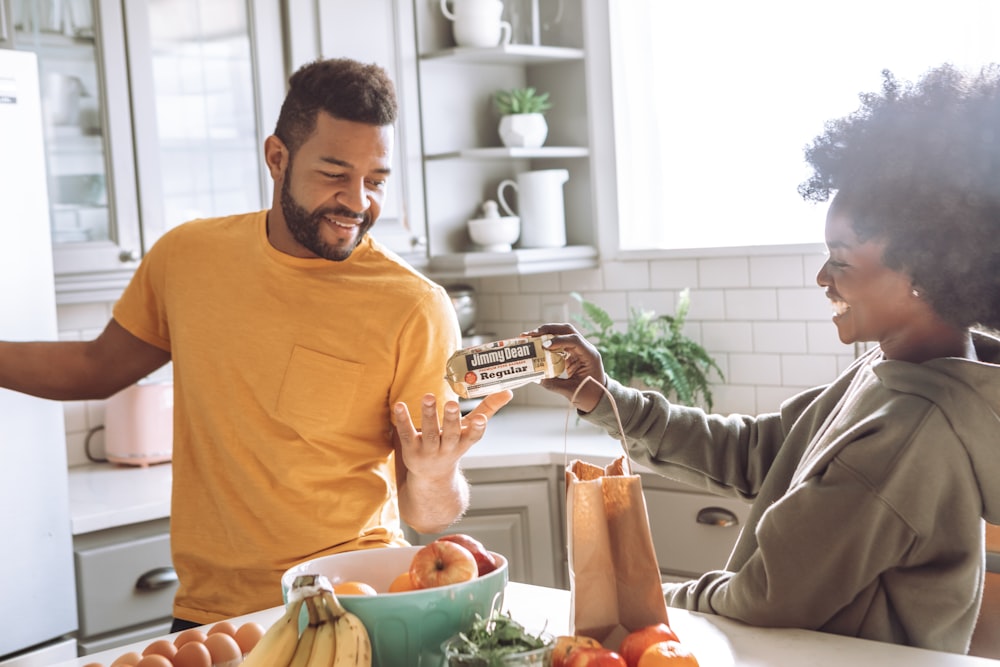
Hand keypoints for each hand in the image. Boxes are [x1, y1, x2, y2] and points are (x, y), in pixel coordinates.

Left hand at [391, 390, 513, 478]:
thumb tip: (508, 392)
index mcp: (464, 443)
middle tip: (451, 404)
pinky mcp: (411, 450)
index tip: (482, 419)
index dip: (478, 429)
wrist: (432, 476)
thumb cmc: (454, 444)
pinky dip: (403, 420)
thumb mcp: (470, 430)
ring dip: (429, 415)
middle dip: (451, 420)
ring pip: (429, 433)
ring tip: (428, 396)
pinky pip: (407, 434)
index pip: (473, 437)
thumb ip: (488, 409)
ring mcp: (428, 451)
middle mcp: (447, 449)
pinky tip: (400, 405)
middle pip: (450, 435)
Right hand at [522, 324, 606, 411]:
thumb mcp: (571, 391)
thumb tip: (537, 377)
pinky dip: (547, 342)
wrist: (599, 398)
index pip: (575, 340)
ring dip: (546, 333)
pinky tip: (535, 344)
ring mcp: (579, 349)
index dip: (559, 340)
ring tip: (529, 336)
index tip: (544, 346)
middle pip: (567, 330)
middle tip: (531, 334)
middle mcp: (585, 348)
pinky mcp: (572, 353)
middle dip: (548, 330)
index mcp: (590, 356)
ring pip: (562, 334)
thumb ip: (553, 384)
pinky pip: (559, 343)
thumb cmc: (589, 395)